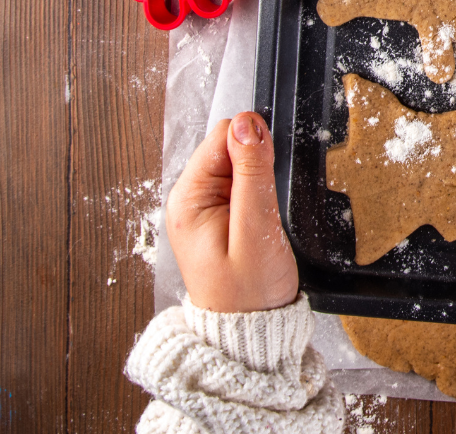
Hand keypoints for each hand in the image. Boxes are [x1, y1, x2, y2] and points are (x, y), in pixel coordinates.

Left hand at [167, 112, 298, 312]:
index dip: (255, 149)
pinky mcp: (219, 215)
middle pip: (231, 147)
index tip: (266, 182)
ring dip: (259, 184)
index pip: (223, 135)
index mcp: (188, 198)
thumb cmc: (249, 292)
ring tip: (262, 221)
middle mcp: (190, 198)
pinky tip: (260, 222)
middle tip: (264, 210)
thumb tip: (248, 124)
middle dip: (257, 168)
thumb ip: (252, 175)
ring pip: (241, 165)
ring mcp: (203, 207)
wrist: (249, 331)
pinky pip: (243, 185)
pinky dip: (259, 196)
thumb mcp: (256, 230)